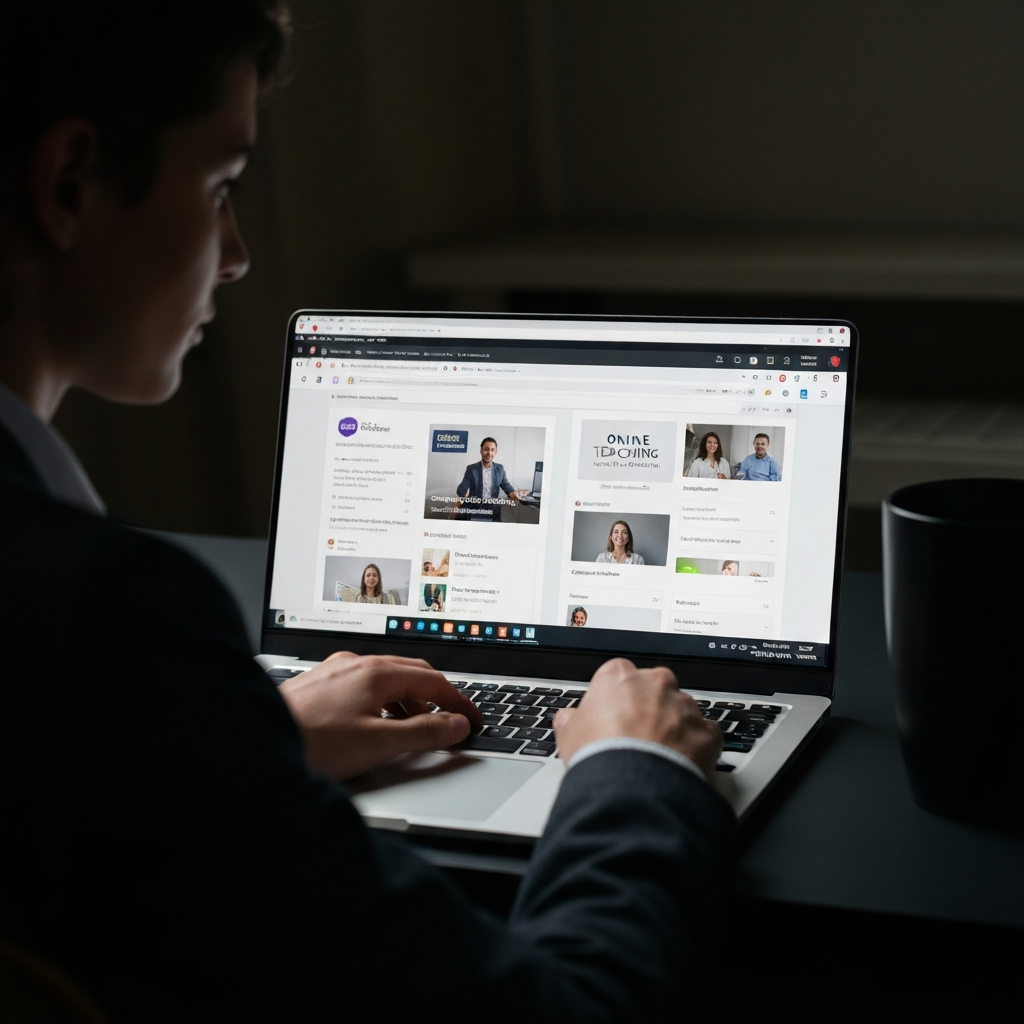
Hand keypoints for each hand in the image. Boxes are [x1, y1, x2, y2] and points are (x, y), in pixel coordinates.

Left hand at [278, 652, 482, 779]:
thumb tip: (456, 725)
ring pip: (385, 679)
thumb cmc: (312, 744)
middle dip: (437, 696)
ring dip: (408, 701)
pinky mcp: (318, 685)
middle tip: (454, 718)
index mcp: (376, 672)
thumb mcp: (378, 744)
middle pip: (411, 673)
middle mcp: (356, 664)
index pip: (433, 680)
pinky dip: (383, 702)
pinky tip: (376, 724)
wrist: (255, 744)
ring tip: (418, 727)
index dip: (459, 702)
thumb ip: (424, 733)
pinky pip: (363, 686)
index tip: (474, 719)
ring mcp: (335, 672)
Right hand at [552, 658, 722, 778]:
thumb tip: (568, 720)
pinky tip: (680, 764)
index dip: (615, 700)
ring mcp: (684, 707)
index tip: (611, 718)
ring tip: (657, 757)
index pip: (618, 677)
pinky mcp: (707, 732)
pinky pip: (704, 735)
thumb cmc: (601, 755)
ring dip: (673, 728)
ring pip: (681, 711)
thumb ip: (571, 719)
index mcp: (620, 676)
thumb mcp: (568, 733)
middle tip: (635, 736)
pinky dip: (696, 748)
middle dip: (649, 708)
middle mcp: (656, 684)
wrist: (633, 788)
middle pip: (654, 689)